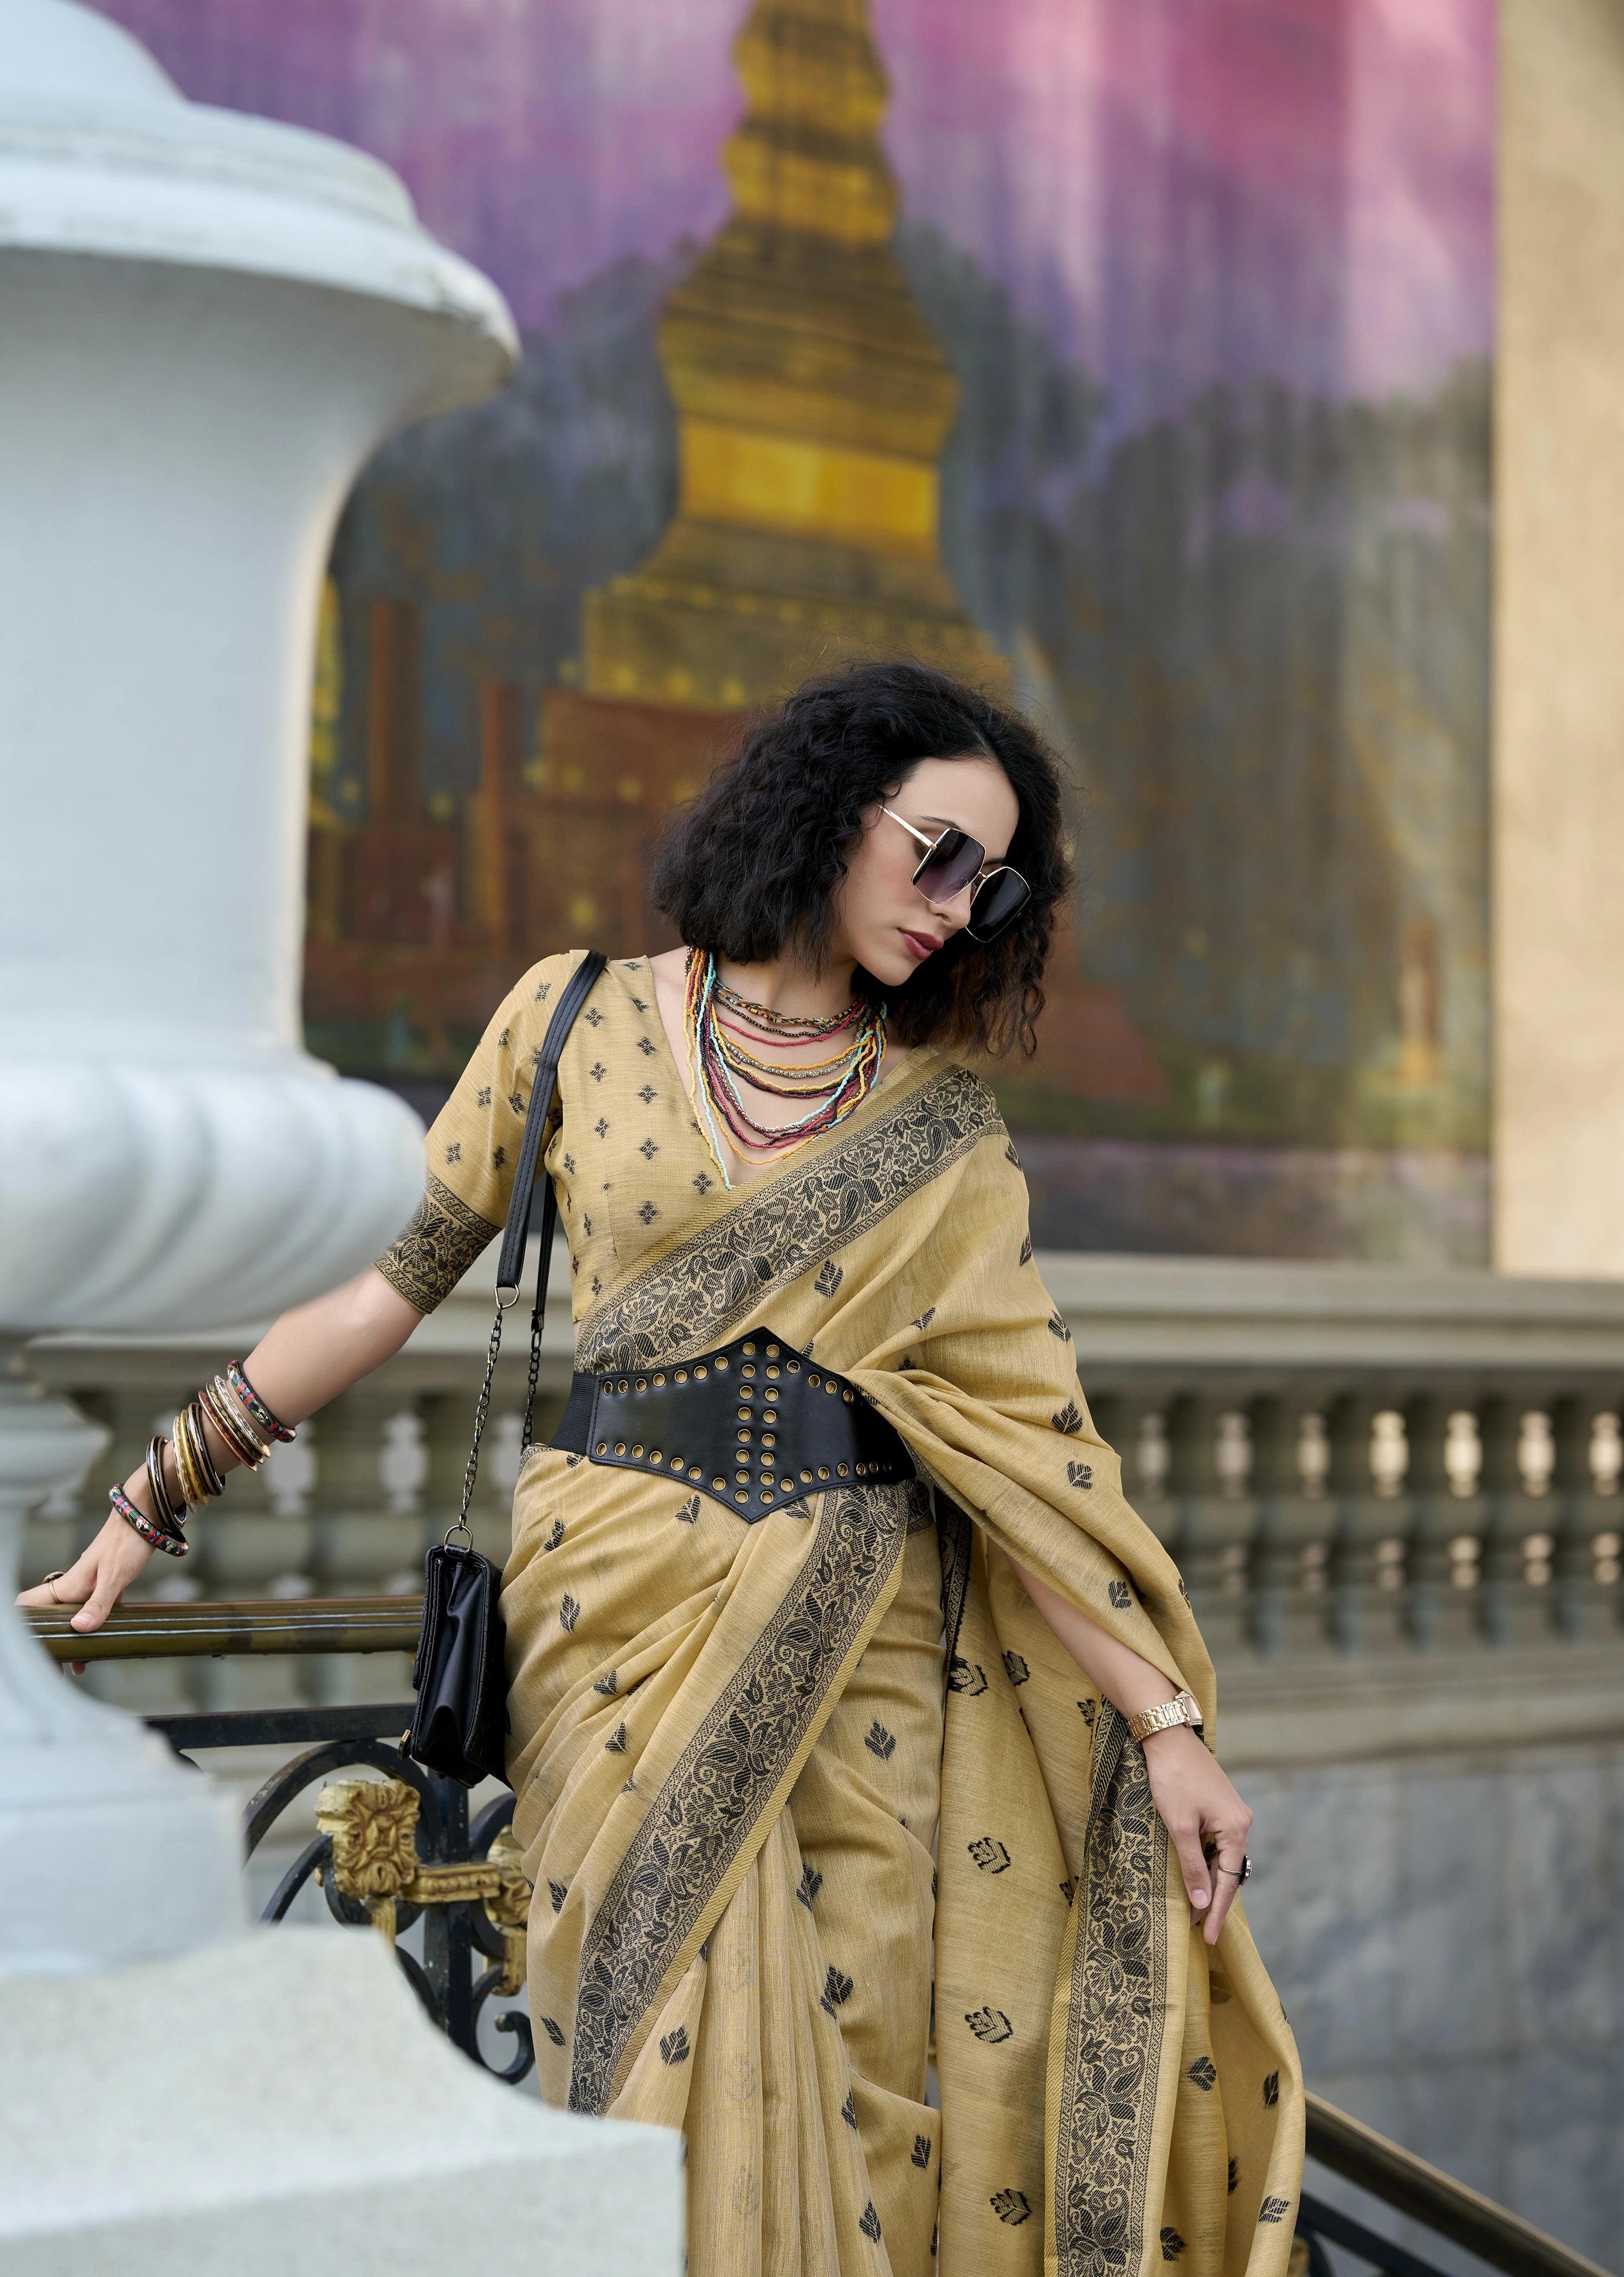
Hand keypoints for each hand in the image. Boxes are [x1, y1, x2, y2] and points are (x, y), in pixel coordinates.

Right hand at [15, 1507, 155, 1665]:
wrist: (144, 1517)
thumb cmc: (126, 1542)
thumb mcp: (114, 1576)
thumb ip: (98, 1603)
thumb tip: (80, 1629)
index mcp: (68, 1586)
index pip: (28, 1604)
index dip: (21, 1623)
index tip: (27, 1646)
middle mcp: (73, 1588)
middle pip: (50, 1619)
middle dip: (49, 1643)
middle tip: (55, 1669)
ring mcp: (89, 1587)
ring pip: (71, 1618)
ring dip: (71, 1641)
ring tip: (75, 1668)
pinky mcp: (106, 1587)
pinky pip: (92, 1613)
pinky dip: (91, 1630)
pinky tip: (99, 1645)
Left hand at [1141, 1725, 1253, 1945]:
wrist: (1168, 1737)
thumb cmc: (1172, 1779)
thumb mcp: (1179, 1827)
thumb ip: (1192, 1866)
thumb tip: (1202, 1902)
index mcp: (1236, 1829)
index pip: (1228, 1881)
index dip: (1215, 1911)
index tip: (1206, 1936)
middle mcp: (1241, 1822)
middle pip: (1229, 1871)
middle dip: (1213, 1901)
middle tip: (1198, 1930)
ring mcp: (1232, 1813)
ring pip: (1223, 1858)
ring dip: (1210, 1882)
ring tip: (1195, 1910)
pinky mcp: (1220, 1806)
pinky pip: (1218, 1843)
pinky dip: (1207, 1862)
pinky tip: (1197, 1875)